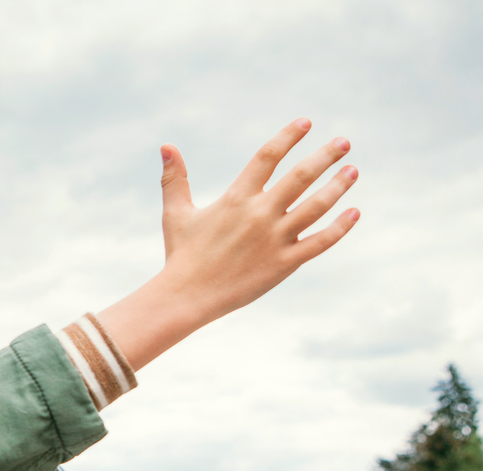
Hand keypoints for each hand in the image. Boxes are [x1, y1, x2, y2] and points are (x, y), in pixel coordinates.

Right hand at [98, 118, 358, 370]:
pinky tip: (354, 212)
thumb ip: (175, 178)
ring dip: (338, 185)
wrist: (186, 296)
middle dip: (325, 156)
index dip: (288, 137)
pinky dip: (340, 227)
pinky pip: (320, 241)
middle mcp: (259, 214)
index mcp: (236, 198)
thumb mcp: (176, 213)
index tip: (306, 122)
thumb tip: (166, 146)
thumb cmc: (181, 254)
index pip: (267, 157)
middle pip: (301, 176)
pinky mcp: (284, 263)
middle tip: (344, 142)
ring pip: (317, 206)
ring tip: (353, 170)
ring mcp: (275, 239)